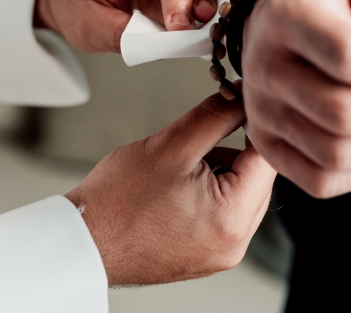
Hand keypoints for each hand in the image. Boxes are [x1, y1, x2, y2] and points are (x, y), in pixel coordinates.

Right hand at [65, 91, 275, 285]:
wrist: (82, 240)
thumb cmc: (116, 201)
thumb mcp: (172, 143)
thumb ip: (217, 115)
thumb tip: (244, 96)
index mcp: (232, 219)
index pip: (268, 158)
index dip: (255, 123)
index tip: (239, 103)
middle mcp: (235, 243)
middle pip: (258, 176)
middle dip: (235, 148)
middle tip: (198, 137)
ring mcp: (222, 251)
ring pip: (241, 191)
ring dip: (221, 168)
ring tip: (180, 167)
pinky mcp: (208, 253)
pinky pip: (225, 210)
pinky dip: (209, 189)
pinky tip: (178, 185)